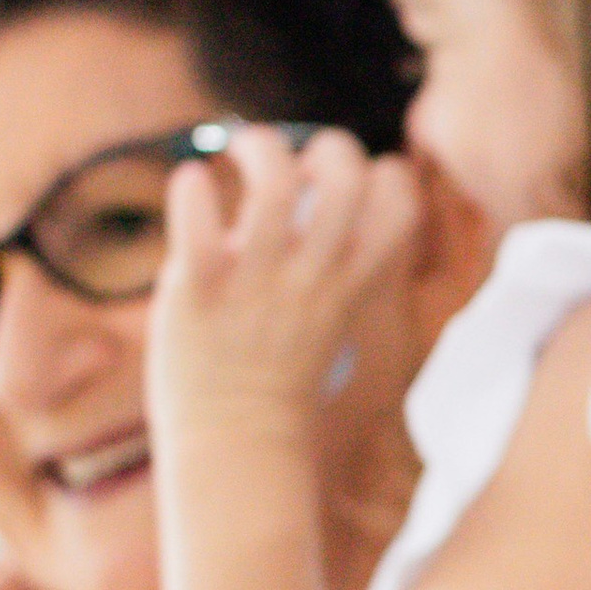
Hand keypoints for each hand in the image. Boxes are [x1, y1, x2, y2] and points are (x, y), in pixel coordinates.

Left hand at [152, 124, 423, 435]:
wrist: (235, 443)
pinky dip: (191, 189)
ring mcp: (257, 284)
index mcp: (350, 283)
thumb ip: (326, 261)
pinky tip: (189, 185)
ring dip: (261, 147)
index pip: (401, 204)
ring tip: (239, 147)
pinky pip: (198, 222)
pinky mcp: (199, 291)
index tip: (352, 180)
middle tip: (296, 159)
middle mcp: (312, 278)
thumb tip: (308, 197)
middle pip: (346, 180)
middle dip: (329, 146)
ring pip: (275, 187)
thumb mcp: (326, 315)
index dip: (384, 173)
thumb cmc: (276, 376)